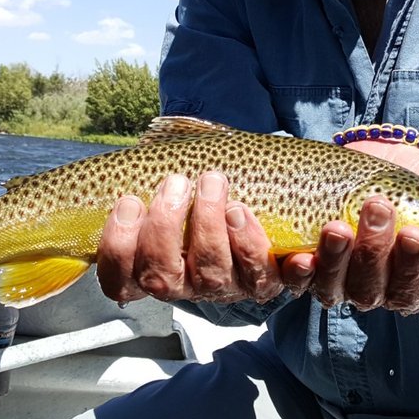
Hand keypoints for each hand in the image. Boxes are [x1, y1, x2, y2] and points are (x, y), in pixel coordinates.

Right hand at [96, 171, 283, 305]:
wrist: (277, 191)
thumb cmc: (219, 180)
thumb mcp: (187, 169)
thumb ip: (168, 162)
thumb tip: (153, 133)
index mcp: (155, 265)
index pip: (120, 279)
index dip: (117, 246)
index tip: (129, 200)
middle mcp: (189, 282)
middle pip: (161, 276)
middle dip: (164, 227)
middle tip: (178, 181)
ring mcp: (229, 285)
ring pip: (212, 277)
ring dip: (211, 229)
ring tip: (218, 186)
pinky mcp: (273, 281)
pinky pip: (277, 285)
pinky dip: (290, 270)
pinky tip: (301, 255)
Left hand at [279, 140, 418, 316]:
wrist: (385, 151)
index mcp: (410, 282)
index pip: (412, 289)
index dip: (413, 267)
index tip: (416, 234)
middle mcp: (372, 288)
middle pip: (370, 289)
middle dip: (373, 252)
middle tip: (377, 207)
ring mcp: (334, 277)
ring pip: (332, 286)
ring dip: (335, 258)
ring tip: (337, 224)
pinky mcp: (302, 260)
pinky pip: (292, 279)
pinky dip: (294, 270)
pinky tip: (298, 253)